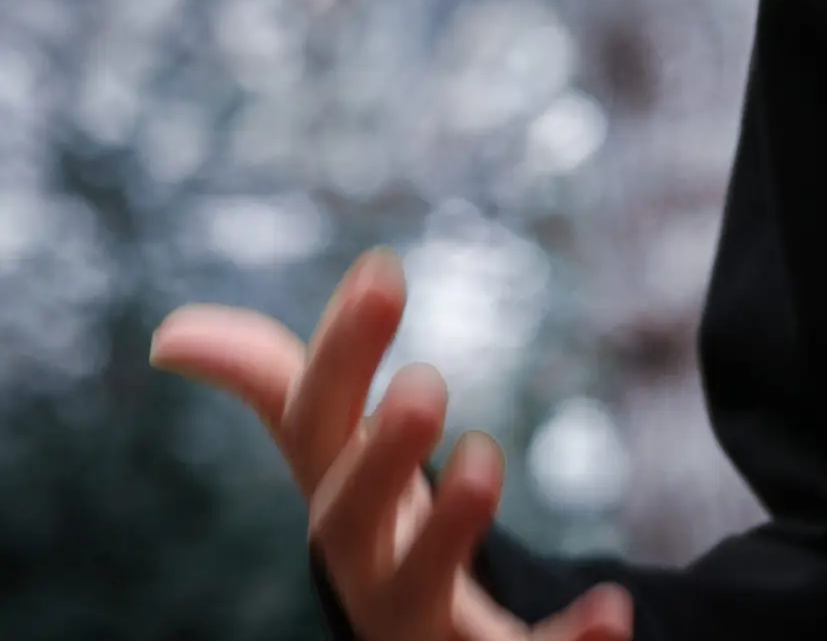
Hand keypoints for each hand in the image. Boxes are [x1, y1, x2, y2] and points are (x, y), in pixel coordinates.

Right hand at [150, 249, 632, 640]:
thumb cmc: (384, 540)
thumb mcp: (342, 461)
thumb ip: (291, 387)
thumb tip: (170, 331)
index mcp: (337, 501)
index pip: (317, 423)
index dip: (341, 350)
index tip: (383, 266)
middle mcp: (364, 569)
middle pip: (348, 519)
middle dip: (378, 454)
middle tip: (421, 384)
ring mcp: (419, 627)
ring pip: (418, 591)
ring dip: (449, 529)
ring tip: (484, 460)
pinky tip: (611, 607)